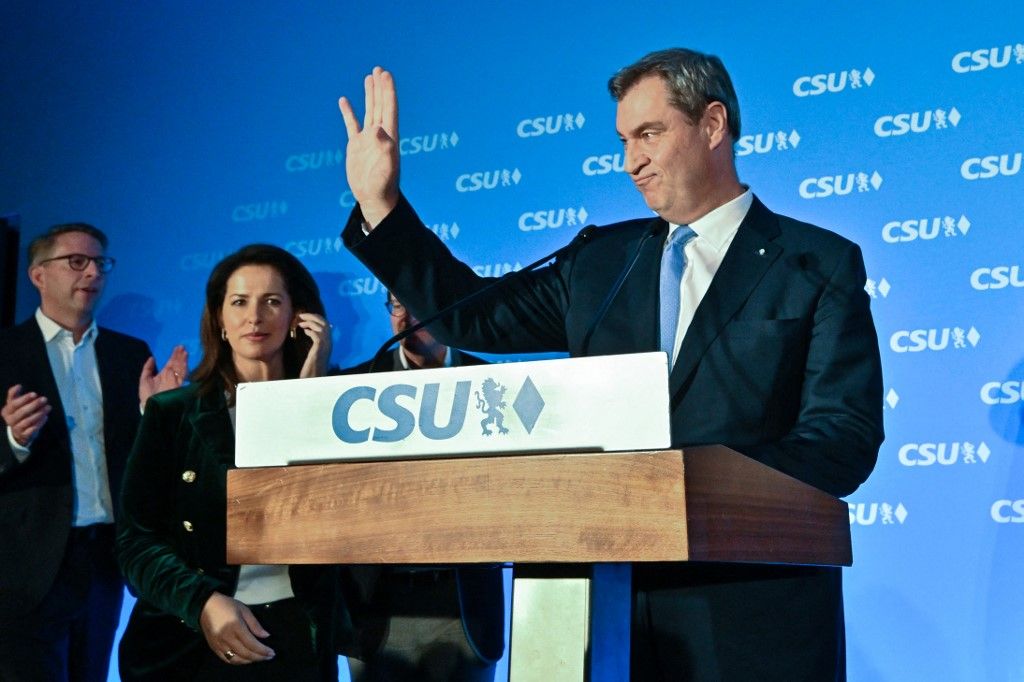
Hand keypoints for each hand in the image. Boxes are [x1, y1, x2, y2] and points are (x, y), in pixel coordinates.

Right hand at [2, 385, 49, 446]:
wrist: (19, 431)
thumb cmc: (18, 413)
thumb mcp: (14, 403)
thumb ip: (14, 394)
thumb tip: (18, 386)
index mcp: (6, 411)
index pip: (14, 404)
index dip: (24, 399)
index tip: (34, 394)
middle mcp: (10, 420)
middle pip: (21, 413)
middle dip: (34, 405)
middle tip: (44, 399)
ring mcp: (16, 428)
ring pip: (27, 421)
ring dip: (39, 414)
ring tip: (48, 407)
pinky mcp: (24, 435)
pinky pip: (32, 430)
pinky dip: (39, 423)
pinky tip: (46, 417)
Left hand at [138, 345, 188, 407]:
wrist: (151, 407)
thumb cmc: (147, 395)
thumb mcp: (144, 380)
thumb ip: (147, 368)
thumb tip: (152, 358)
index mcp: (163, 375)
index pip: (170, 363)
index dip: (174, 356)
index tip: (177, 348)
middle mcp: (170, 376)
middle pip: (176, 364)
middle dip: (179, 355)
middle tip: (182, 346)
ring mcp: (174, 380)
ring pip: (180, 367)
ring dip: (182, 359)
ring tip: (184, 351)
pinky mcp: (177, 385)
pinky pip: (181, 375)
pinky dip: (183, 367)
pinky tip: (184, 360)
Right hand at [199, 592, 274, 663]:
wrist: (205, 606)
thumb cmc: (227, 605)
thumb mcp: (244, 610)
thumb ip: (255, 624)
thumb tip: (266, 636)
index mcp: (236, 627)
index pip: (252, 644)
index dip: (263, 651)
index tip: (272, 653)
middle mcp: (227, 638)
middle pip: (245, 654)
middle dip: (259, 657)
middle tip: (268, 657)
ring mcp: (219, 645)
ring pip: (236, 659)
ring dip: (249, 661)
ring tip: (258, 658)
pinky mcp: (213, 648)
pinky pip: (226, 659)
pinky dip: (237, 662)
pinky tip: (245, 659)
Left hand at [296, 313, 332, 378]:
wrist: (314, 379)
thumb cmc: (312, 367)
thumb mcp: (314, 351)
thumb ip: (314, 342)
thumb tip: (309, 331)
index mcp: (328, 342)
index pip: (326, 324)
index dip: (316, 318)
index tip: (306, 317)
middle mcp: (329, 343)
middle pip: (324, 322)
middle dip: (312, 316)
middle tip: (301, 315)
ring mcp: (325, 346)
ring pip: (321, 327)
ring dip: (310, 322)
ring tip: (300, 323)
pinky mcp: (319, 349)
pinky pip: (317, 335)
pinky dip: (310, 331)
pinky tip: (304, 331)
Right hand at [338, 66, 399, 227]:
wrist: (373, 198)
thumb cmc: (382, 185)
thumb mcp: (385, 168)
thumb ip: (384, 149)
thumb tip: (379, 131)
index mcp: (389, 136)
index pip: (389, 108)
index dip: (388, 91)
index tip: (385, 74)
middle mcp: (380, 134)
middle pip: (381, 105)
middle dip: (380, 87)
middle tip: (379, 69)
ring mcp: (367, 139)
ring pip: (369, 111)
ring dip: (370, 95)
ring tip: (369, 77)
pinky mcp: (356, 146)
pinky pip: (351, 125)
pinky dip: (348, 113)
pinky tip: (344, 101)